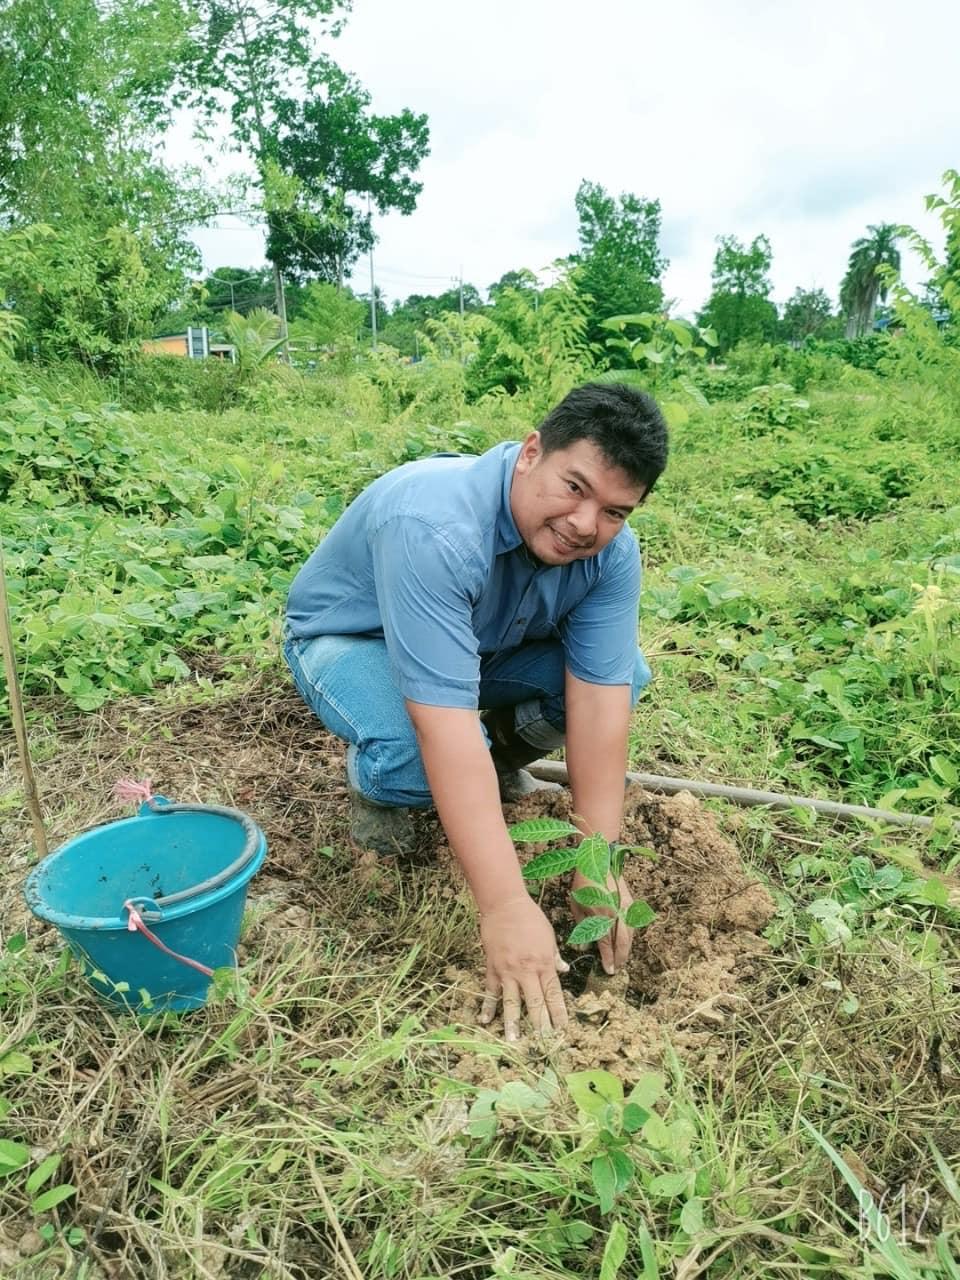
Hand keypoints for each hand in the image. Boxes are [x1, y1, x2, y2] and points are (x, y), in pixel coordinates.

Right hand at [477, 895, 568, 1040]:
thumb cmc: (530, 918)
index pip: (553, 994)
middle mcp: (527, 971)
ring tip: (514, 1041)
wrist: (505, 905)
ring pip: (511, 1002)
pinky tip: (485, 1021)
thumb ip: (555, 956)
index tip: (563, 1030)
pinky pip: (491, 991)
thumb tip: (564, 970)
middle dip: (540, 1025)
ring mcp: (508, 971)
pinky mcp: (492, 967)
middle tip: (543, 1044)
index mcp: (544, 963)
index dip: (558, 1013)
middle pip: (535, 1003)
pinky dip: (488, 1006)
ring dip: (513, 1023)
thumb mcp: (549, 936)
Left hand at [570, 870, 633, 975]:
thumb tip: (585, 946)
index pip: (606, 943)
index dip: (608, 958)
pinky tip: (625, 942)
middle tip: (617, 969)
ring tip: (621, 959)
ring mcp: (625, 908)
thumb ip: (582, 926)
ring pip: (630, 935)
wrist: (600, 861)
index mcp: (601, 915)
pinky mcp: (630, 903)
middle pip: (622, 943)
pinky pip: (632, 925)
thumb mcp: (577, 905)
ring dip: (626, 949)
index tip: (608, 971)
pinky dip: (629, 937)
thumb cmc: (583, 884)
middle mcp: (616, 914)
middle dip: (620, 958)